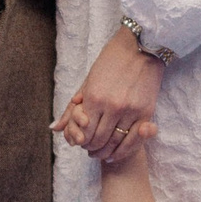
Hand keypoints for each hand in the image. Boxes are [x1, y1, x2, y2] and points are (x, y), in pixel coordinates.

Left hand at [52, 25, 162, 157]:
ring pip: (116, 142)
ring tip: (103, 154)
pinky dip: (124, 150)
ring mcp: (130, 110)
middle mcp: (112, 106)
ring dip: (107, 151)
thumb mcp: (87, 82)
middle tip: (91, 151)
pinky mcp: (146, 112)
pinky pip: (133, 140)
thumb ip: (71, 109)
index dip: (81, 142)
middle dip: (93, 148)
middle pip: (99, 140)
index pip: (84, 132)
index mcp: (94, 97)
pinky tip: (117, 153)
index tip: (82, 143)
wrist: (140, 47)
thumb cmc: (111, 62)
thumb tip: (54, 129)